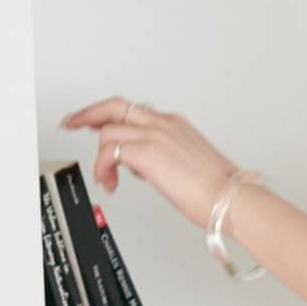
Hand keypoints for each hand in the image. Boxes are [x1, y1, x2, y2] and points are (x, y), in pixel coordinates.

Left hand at [60, 97, 236, 229]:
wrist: (232, 199)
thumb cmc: (220, 191)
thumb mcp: (190, 164)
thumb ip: (165, 158)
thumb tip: (147, 168)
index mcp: (176, 125)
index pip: (135, 112)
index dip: (112, 117)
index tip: (97, 123)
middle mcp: (163, 123)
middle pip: (114, 106)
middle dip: (88, 114)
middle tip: (74, 123)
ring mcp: (154, 134)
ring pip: (108, 131)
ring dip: (101, 157)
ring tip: (106, 177)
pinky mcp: (146, 152)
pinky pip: (109, 152)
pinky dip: (104, 168)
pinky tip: (110, 182)